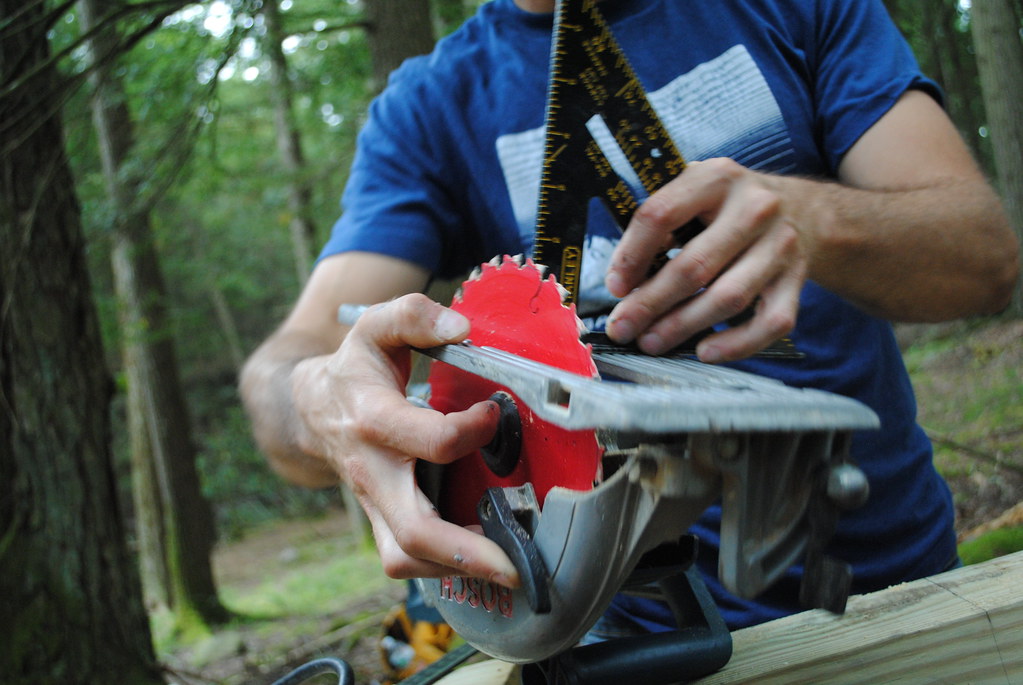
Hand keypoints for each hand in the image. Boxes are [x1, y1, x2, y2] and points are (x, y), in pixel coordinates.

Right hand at [291, 293, 519, 586]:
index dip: (469, 432)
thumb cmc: (355, 368)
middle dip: (467, 552)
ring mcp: (375, 504)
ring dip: (457, 570)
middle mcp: (373, 472)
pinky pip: (408, 559)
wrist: (312, 410)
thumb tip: (462, 327)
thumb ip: (413, 315)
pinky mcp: (382, 522)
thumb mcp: (374, 327)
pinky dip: (445, 567)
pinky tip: (484, 557)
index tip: (492, 413)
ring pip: (406, 558)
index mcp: (374, 421)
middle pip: (413, 530)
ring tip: (508, 567)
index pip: (429, 441)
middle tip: (516, 565)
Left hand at [604, 158, 807, 361]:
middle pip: (694, 265)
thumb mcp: (697, 194)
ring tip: (652, 341)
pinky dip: (737, 344)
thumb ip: (662, 225)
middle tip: (623, 327)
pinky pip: (770, 322)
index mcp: (717, 178)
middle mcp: (754, 208)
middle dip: (650, 303)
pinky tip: (705, 351)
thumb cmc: (731, 208)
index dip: (631, 255)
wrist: (804, 210)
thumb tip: (624, 282)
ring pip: (729, 297)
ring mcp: (781, 245)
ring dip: (683, 326)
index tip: (616, 286)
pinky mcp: (797, 279)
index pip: (661, 215)